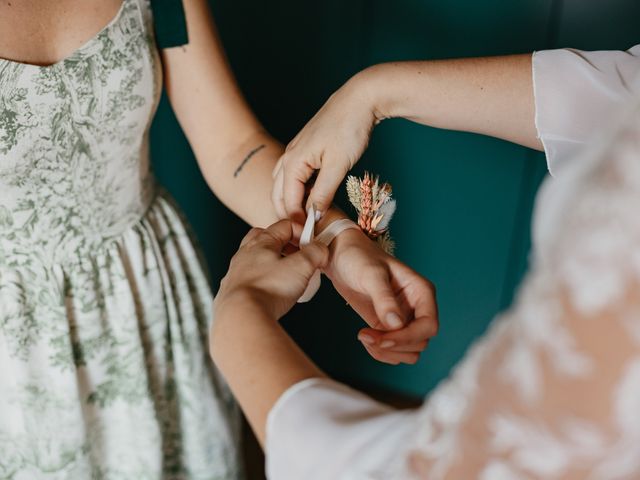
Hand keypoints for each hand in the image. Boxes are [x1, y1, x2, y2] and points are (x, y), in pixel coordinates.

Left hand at [215, 220, 328, 320]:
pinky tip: (271, 292)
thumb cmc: (268, 289)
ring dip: (272, 264)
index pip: (285, 225)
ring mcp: (236, 272)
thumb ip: (315, 253)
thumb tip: (321, 249)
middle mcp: (245, 253)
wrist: (241, 315)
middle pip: (266, 239)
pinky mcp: (232, 291)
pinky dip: (262, 282)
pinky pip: (249, 279)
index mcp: (261, 241)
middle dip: (285, 245)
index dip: (303, 232)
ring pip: (256, 260)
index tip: (313, 246)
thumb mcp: (301, 267)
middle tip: (298, 257)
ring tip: (287, 277)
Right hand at [272, 70, 379, 221]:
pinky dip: (299, 190)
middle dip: (288, 214)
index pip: (287, 200)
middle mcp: (289, 157)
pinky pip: (294, 175)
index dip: (297, 220)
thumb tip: (314, 215)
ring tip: (308, 219)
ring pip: (284, 184)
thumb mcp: (338, 166)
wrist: (359, 99)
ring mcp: (296, 152)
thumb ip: (324, 193)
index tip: (308, 237)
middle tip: (305, 232)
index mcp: (293, 162)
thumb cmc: (349, 129)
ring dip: (292, 203)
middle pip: (278, 194)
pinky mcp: (306, 149)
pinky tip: (314, 198)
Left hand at [324, 228, 437, 364]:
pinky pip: (394, 350)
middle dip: (394, 345)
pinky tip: (365, 338)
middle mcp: (417, 307)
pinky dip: (381, 352)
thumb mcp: (371, 274)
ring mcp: (404, 319)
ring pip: (410, 351)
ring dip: (388, 352)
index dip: (408, 338)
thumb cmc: (359, 257)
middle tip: (366, 336)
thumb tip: (397, 324)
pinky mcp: (389, 327)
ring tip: (365, 338)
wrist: (341, 257)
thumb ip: (384, 298)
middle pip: (420, 342)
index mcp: (421, 291)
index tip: (382, 340)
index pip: (429, 325)